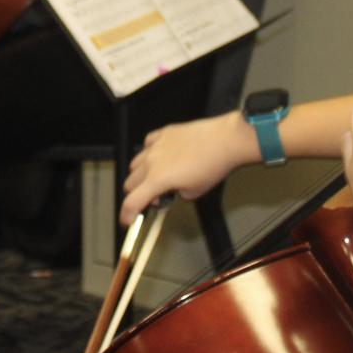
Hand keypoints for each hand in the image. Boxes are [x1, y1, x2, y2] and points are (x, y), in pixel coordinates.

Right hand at [120, 112, 254, 225]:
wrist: (225, 140)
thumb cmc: (213, 168)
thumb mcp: (194, 192)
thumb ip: (176, 194)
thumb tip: (170, 190)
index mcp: (157, 180)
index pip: (132, 202)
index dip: (127, 214)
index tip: (128, 220)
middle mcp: (151, 162)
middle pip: (130, 183)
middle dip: (137, 195)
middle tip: (153, 199)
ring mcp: (155, 145)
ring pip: (135, 163)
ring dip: (140, 175)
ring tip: (157, 178)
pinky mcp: (163, 132)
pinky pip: (147, 144)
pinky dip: (148, 154)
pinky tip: (160, 157)